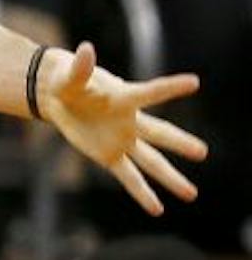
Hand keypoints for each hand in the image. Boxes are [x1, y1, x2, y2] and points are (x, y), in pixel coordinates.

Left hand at [36, 42, 204, 215]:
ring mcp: (122, 141)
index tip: (194, 82)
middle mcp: (130, 122)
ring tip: (191, 194)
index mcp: (124, 98)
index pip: (150, 92)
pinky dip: (142, 193)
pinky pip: (129, 177)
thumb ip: (80, 66)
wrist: (58, 97)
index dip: (170, 87)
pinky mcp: (109, 156)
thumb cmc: (69, 81)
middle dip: (179, 143)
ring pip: (151, 162)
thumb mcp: (70, 75)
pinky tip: (157, 209)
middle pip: (159, 134)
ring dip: (170, 178)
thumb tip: (85, 49)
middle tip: (202, 151)